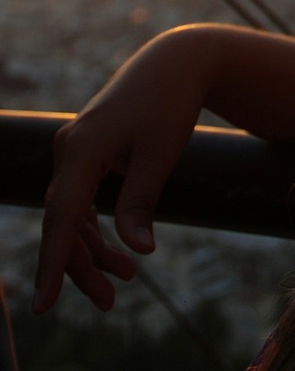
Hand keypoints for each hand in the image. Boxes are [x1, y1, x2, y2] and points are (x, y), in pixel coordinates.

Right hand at [33, 28, 209, 313]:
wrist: (176, 62)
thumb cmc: (170, 104)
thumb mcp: (161, 153)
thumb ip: (142, 201)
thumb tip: (138, 252)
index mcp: (82, 149)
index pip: (61, 217)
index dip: (52, 265)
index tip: (42, 307)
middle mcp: (69, 150)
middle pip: (64, 222)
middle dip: (80, 267)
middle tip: (109, 303)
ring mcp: (76, 151)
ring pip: (72, 215)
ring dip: (92, 252)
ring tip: (122, 284)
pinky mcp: (88, 153)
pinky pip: (82, 200)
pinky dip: (98, 228)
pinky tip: (119, 255)